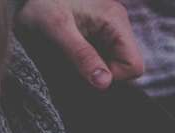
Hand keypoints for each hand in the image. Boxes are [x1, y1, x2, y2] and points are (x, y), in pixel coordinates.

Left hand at [16, 0, 144, 89]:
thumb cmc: (40, 2)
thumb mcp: (58, 30)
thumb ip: (82, 56)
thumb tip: (104, 83)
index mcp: (115, 20)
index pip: (134, 66)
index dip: (113, 77)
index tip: (87, 72)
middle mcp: (118, 22)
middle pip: (125, 65)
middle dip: (101, 72)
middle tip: (74, 63)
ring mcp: (109, 26)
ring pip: (113, 62)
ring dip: (92, 66)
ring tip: (69, 54)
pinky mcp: (98, 29)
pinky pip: (102, 55)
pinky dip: (88, 59)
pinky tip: (70, 51)